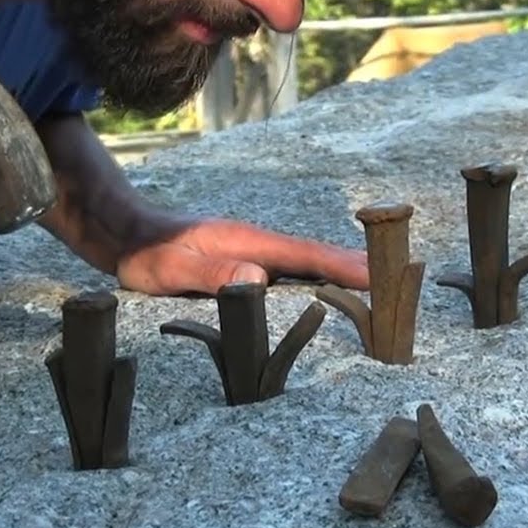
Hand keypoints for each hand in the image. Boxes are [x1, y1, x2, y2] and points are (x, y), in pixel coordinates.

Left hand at [115, 217, 368, 295]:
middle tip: (401, 286)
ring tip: (381, 291)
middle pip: (320, 257)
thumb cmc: (149, 255)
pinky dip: (319, 279)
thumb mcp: (174, 270)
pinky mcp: (247, 261)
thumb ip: (214, 276)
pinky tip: (329, 293)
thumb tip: (259, 278)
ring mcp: (256, 251)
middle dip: (359, 268)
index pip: (310, 256)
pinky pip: (293, 271)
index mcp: (252, 243)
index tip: (382, 276)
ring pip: (309, 264)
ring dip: (343, 274)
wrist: (126, 234)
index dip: (346, 267)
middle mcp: (261, 245)